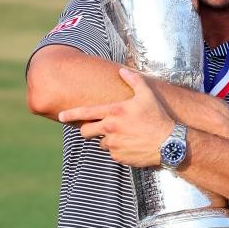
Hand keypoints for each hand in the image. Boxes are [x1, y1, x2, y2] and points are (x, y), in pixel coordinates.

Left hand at [58, 68, 174, 166]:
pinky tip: (131, 144)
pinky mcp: (119, 157)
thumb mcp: (147, 95)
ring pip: (101, 143)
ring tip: (125, 136)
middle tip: (95, 129)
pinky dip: (118, 150)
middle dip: (87, 130)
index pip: (86, 113)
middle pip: (86, 131)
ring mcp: (114, 144)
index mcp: (114, 112)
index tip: (60, 116)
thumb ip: (133, 80)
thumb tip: (123, 70)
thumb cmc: (158, 117)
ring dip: (107, 139)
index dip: (71, 114)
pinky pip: (112, 153)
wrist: (168, 142)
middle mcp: (110, 129)